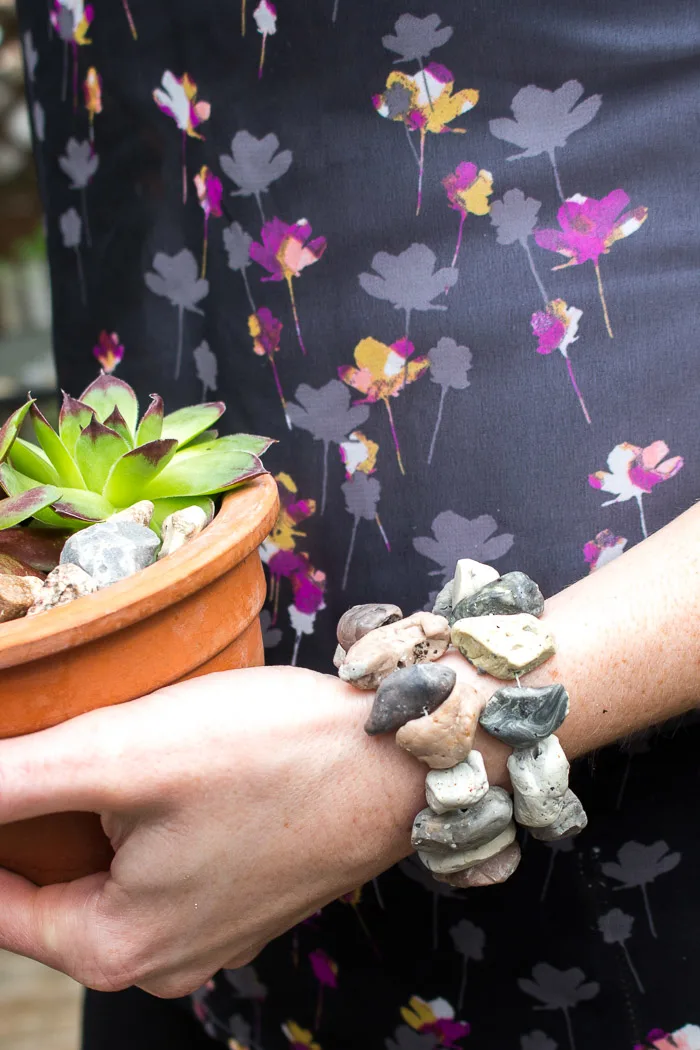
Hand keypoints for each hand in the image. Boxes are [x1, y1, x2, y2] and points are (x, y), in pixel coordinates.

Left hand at [0, 666, 424, 997]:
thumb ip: (12, 782)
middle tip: (51, 740)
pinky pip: (167, 865)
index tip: (11, 766)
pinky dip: (149, 820)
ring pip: (113, 872)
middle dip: (38, 818)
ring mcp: (212, 932)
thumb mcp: (122, 754)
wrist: (403, 758)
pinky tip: (172, 767)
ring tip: (112, 743)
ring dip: (96, 814)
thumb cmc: (273, 756)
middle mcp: (164, 960)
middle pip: (54, 887)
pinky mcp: (248, 893)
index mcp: (118, 948)